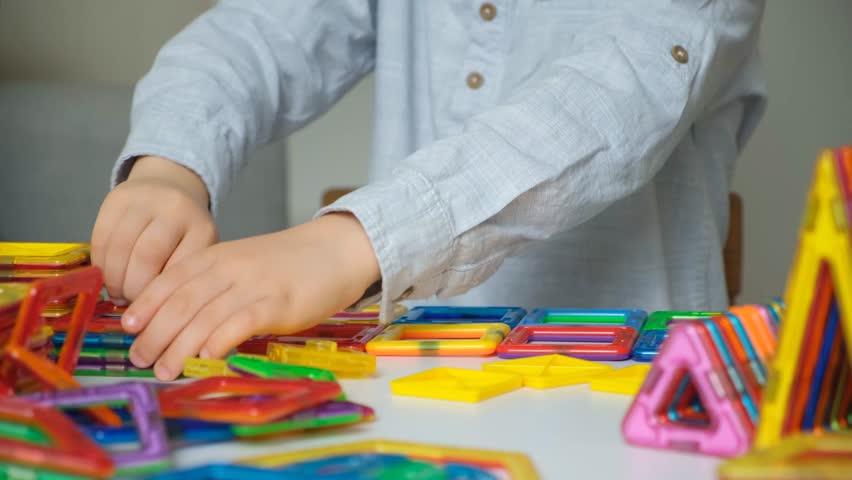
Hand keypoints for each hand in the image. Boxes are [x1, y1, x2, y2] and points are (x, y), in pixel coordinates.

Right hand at [91, 156, 216, 304]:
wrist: (171, 187)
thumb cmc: (185, 233)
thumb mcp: (197, 253)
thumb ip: (183, 280)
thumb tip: (158, 320)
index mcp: (202, 230)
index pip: (180, 269)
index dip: (162, 297)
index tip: (154, 317)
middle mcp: (176, 210)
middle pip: (147, 257)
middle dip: (134, 289)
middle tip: (132, 308)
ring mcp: (146, 200)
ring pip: (120, 247)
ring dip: (114, 279)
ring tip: (118, 295)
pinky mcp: (118, 197)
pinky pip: (102, 236)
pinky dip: (100, 263)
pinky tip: (106, 277)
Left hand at [121, 212, 380, 380]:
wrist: (335, 250)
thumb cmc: (288, 263)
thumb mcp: (242, 263)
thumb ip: (213, 284)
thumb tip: (179, 319)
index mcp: (216, 256)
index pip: (169, 280)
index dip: (145, 304)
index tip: (127, 328)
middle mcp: (229, 268)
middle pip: (180, 301)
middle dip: (155, 332)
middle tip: (139, 358)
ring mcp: (253, 285)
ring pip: (204, 316)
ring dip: (178, 346)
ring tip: (164, 370)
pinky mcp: (278, 302)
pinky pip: (240, 322)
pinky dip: (219, 340)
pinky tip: (206, 358)